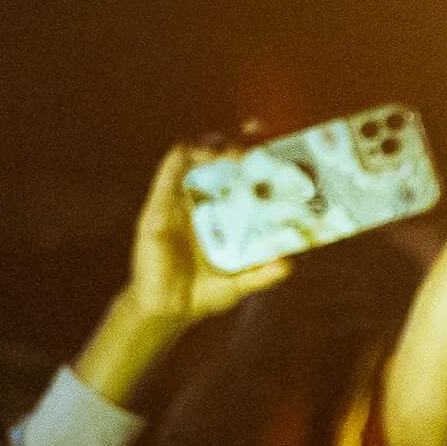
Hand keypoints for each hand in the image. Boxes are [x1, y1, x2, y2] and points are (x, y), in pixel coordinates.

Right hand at [121, 140, 291, 333]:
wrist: (166, 311)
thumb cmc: (202, 293)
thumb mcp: (241, 283)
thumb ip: (264, 273)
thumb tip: (289, 263)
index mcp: (223, 213)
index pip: (237, 173)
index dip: (251, 150)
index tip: (269, 134)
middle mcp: (202, 202)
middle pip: (218, 158)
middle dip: (238, 142)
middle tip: (259, 140)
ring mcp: (178, 202)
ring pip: (192, 157)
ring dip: (215, 146)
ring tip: (237, 150)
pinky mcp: (157, 209)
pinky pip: (168, 174)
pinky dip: (184, 157)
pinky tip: (203, 154)